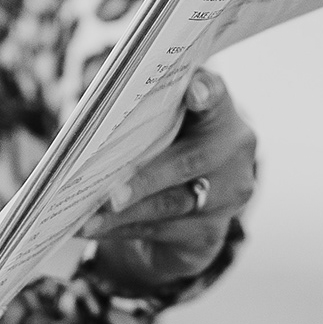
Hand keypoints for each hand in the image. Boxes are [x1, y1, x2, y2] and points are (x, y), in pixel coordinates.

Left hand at [91, 70, 256, 291]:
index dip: (207, 92)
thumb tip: (95, 108)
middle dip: (146, 179)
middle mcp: (233, 152)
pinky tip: (95, 229)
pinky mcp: (210, 231)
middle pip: (189, 162)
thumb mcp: (163, 122)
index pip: (217, 95)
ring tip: (89, 219)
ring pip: (172, 204)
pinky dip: (123, 229)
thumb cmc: (167, 147)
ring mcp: (227, 196)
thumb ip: (144, 108)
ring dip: (125, 213)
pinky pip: (162, 231)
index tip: (193, 92)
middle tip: (112, 194)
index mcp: (220, 113)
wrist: (193, 204)